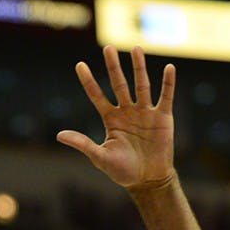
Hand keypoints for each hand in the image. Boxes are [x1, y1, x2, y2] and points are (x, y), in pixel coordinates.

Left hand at [57, 45, 176, 190]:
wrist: (148, 181)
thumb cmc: (123, 171)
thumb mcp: (100, 157)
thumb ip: (83, 144)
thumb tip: (59, 135)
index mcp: (111, 119)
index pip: (97, 96)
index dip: (88, 81)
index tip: (79, 65)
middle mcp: (127, 111)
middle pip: (119, 84)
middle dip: (113, 67)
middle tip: (108, 48)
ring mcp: (145, 113)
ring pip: (142, 85)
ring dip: (139, 67)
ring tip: (136, 49)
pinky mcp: (163, 118)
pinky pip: (165, 97)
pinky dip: (168, 83)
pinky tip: (169, 67)